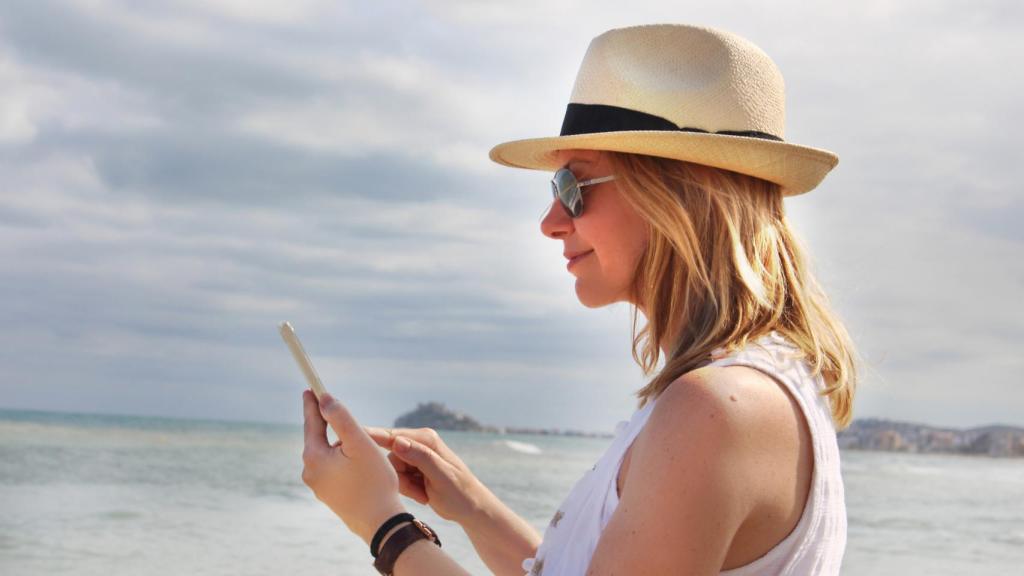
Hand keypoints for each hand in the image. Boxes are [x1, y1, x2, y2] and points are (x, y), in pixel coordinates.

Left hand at [301, 390, 405, 544]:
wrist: (380, 523)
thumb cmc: (373, 481)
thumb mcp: (360, 443)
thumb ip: (341, 418)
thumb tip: (324, 398)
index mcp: (314, 457)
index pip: (312, 422)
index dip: (313, 403)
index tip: (310, 388)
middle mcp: (310, 472)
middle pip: (318, 439)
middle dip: (327, 425)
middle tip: (331, 409)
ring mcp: (318, 487)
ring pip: (327, 455)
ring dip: (337, 444)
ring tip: (352, 440)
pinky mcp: (329, 496)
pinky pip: (332, 469)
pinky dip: (341, 460)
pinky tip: (354, 463)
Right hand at [365, 425, 489, 524]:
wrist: (472, 508)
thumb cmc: (460, 493)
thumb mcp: (441, 476)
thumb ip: (420, 457)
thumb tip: (398, 441)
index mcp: (425, 440)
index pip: (392, 436)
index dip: (371, 437)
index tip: (351, 436)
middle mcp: (419, 444)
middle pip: (389, 457)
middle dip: (400, 478)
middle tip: (420, 493)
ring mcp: (415, 456)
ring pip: (392, 470)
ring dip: (405, 486)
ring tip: (425, 494)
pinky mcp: (413, 468)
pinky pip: (398, 478)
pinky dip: (408, 489)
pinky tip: (424, 495)